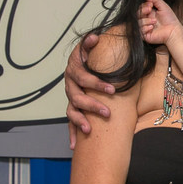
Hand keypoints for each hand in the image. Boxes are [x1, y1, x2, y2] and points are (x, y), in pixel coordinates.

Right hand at [65, 33, 114, 147]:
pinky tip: (73, 146)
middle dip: (92, 105)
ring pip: (72, 111)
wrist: (82, 61)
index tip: (112, 88)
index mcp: (75, 70)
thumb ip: (91, 43)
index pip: (84, 77)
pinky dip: (72, 133)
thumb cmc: (91, 56)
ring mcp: (70, 98)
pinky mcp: (72, 108)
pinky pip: (70, 123)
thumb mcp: (90, 46)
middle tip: (107, 112)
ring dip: (80, 121)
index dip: (96, 83)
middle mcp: (70, 85)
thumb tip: (95, 37)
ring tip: (89, 129)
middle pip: (77, 97)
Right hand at [138, 0, 180, 44]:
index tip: (150, 4)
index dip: (144, 6)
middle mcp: (146, 20)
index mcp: (150, 13)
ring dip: (146, 20)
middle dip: (143, 11)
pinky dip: (145, 28)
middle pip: (137, 14)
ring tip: (154, 21)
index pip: (141, 8)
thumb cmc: (170, 19)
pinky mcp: (145, 35)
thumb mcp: (163, 6)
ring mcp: (145, 28)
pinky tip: (152, 27)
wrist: (173, 30)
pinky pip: (140, 31)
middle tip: (150, 10)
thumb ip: (155, 0)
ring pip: (138, 22)